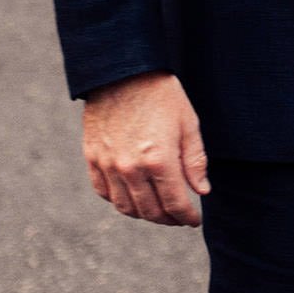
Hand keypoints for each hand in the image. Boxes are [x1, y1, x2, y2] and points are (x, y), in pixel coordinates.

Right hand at [83, 73, 210, 225]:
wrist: (122, 72)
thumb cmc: (161, 94)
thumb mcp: (188, 124)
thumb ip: (195, 161)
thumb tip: (201, 191)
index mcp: (159, 161)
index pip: (175, 204)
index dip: (187, 217)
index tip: (193, 220)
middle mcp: (131, 168)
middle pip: (151, 211)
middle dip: (168, 220)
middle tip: (178, 218)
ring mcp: (108, 165)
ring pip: (126, 207)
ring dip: (144, 215)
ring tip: (157, 210)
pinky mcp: (93, 158)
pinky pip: (104, 192)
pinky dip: (119, 200)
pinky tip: (133, 196)